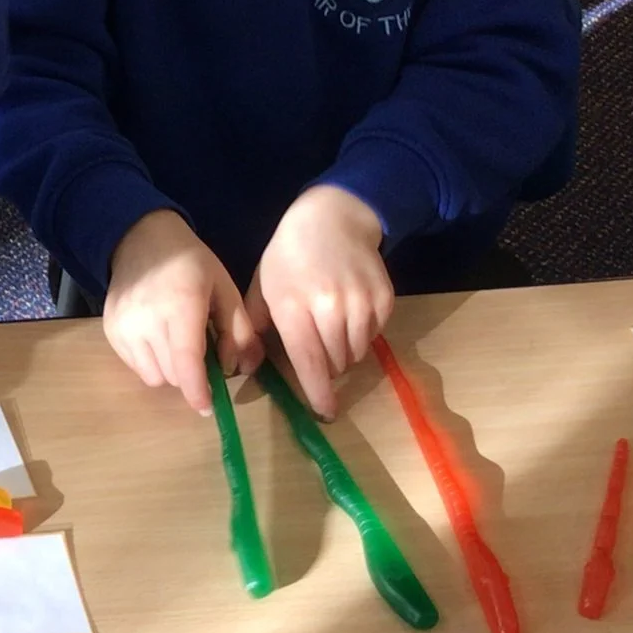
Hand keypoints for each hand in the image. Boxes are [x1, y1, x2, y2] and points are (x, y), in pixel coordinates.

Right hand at [101, 209, 259, 412]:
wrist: (141, 239)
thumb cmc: (190, 263)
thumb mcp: (225, 288)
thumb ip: (239, 331)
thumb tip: (245, 369)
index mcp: (181, 305)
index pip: (186, 360)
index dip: (197, 390)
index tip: (207, 407)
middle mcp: (147, 319)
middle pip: (174, 374)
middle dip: (192, 374)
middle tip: (202, 353)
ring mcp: (124, 326)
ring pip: (153, 376)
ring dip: (172, 370)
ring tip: (177, 344)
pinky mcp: (111, 331)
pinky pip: (136, 367)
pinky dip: (152, 362)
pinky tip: (158, 338)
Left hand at [246, 185, 392, 415]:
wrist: (332, 219)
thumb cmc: (289, 257)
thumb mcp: (263, 287)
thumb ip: (257, 327)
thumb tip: (248, 367)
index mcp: (294, 306)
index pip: (308, 361)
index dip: (317, 391)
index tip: (324, 413)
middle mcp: (330, 307)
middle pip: (335, 363)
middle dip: (326, 368)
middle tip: (317, 352)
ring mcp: (361, 302)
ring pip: (356, 353)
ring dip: (344, 354)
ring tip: (330, 329)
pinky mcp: (384, 298)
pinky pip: (374, 336)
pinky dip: (362, 335)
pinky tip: (349, 313)